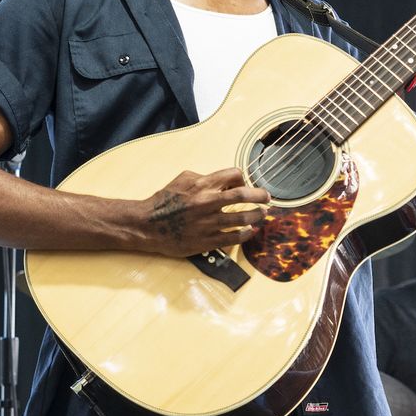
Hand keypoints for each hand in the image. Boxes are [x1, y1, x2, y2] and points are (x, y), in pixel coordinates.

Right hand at [139, 168, 268, 255]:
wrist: (147, 226)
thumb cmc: (164, 201)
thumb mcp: (182, 179)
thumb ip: (204, 177)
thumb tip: (224, 180)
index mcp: (202, 185)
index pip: (233, 175)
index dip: (242, 178)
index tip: (245, 183)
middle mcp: (207, 202)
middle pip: (243, 195)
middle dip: (260, 195)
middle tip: (267, 198)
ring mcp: (208, 223)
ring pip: (242, 218)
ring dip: (256, 215)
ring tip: (262, 214)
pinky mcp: (206, 240)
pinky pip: (233, 238)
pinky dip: (246, 234)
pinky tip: (250, 230)